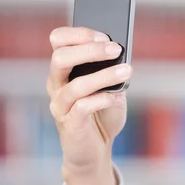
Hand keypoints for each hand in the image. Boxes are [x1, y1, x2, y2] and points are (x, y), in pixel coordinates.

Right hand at [47, 26, 132, 184]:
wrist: (96, 150)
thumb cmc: (103, 115)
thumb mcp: (112, 89)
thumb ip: (113, 73)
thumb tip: (123, 56)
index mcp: (64, 71)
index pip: (58, 41)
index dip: (78, 34)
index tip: (105, 36)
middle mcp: (57, 86)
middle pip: (60, 58)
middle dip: (89, 50)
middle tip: (115, 49)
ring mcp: (61, 106)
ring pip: (75, 85)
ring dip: (103, 75)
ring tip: (127, 71)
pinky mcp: (70, 125)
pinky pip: (82, 108)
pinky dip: (101, 99)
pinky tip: (116, 97)